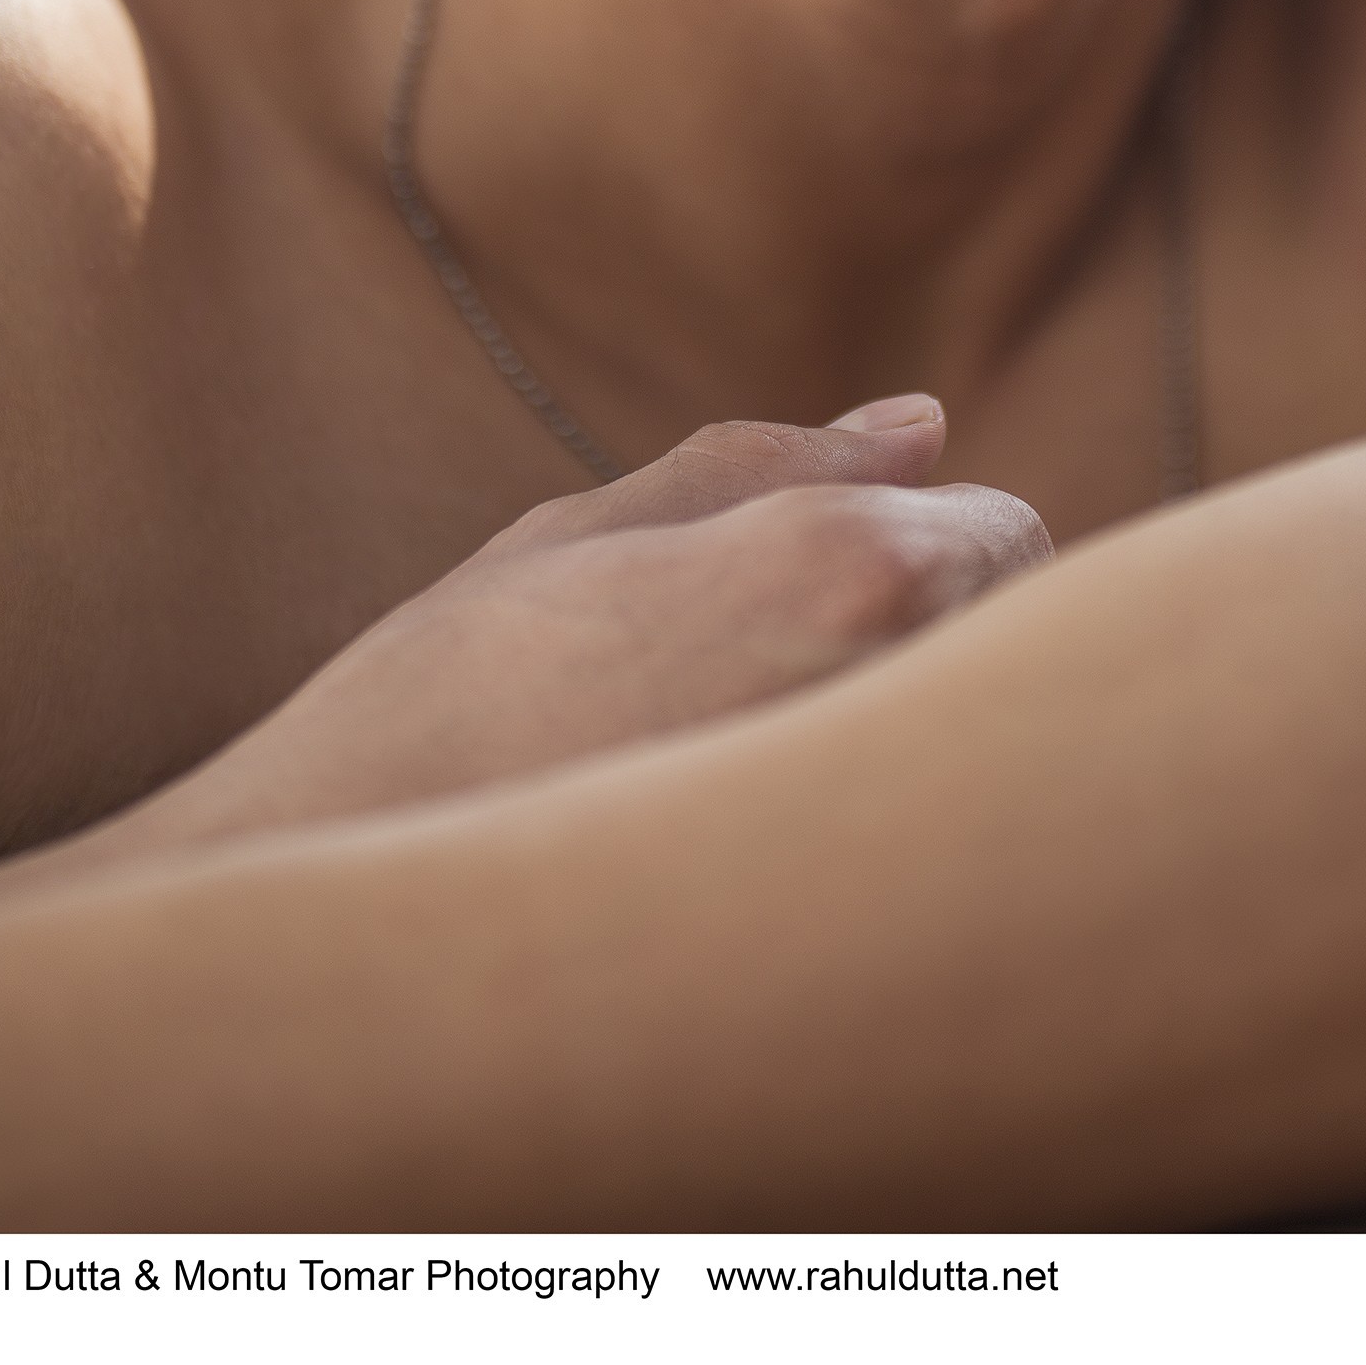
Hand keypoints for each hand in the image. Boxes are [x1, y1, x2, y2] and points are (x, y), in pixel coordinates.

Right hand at [0, 403, 1049, 905]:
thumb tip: (927, 421)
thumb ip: (770, 463)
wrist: (337, 910)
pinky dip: (886, 859)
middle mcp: (903, 692)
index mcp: (851, 567)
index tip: (817, 594)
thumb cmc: (445, 699)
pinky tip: (766, 879)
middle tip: (782, 689)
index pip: (1011, 535)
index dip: (928, 546)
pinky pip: (932, 869)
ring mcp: (889, 831)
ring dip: (917, 747)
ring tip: (761, 780)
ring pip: (982, 755)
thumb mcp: (586, 534)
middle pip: (1028, 645)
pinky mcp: (859, 943)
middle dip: (947, 649)